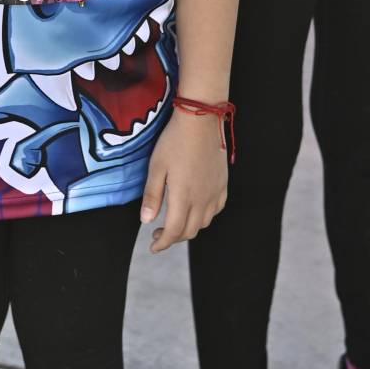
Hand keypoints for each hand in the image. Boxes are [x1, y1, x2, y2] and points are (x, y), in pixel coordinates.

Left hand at [140, 108, 228, 252]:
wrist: (200, 121)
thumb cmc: (174, 142)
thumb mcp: (156, 167)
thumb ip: (152, 196)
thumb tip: (147, 221)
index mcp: (183, 197)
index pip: (174, 231)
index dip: (163, 244)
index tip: (153, 247)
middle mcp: (202, 199)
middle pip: (190, 231)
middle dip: (173, 238)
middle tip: (159, 235)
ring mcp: (215, 192)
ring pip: (204, 222)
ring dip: (189, 228)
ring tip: (175, 222)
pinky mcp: (222, 183)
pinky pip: (216, 209)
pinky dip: (205, 217)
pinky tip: (196, 210)